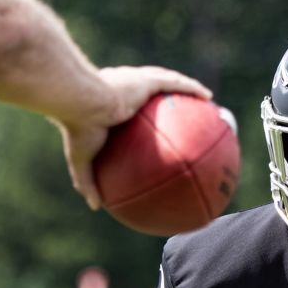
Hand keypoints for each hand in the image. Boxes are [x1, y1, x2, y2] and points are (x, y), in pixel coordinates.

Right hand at [58, 66, 211, 209]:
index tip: (158, 126)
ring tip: (205, 99)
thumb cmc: (79, 129)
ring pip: (168, 82)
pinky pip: (176, 84)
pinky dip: (192, 88)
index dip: (145, 112)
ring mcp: (137, 81)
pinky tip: (209, 96)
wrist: (81, 103)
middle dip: (169, 98)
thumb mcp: (81, 160)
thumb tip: (94, 207)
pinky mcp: (145, 80)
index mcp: (110, 102)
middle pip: (154, 91)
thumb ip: (88, 182)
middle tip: (185, 112)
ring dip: (185, 89)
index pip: (132, 107)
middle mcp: (125, 86)